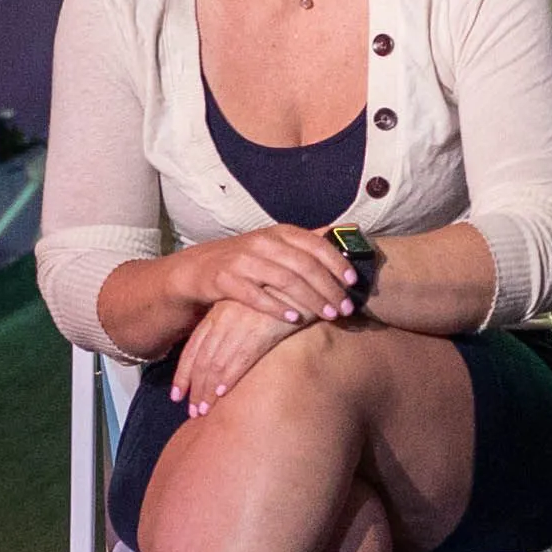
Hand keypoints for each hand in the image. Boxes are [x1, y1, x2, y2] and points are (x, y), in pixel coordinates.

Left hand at [172, 295, 303, 412]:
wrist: (304, 280)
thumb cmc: (281, 296)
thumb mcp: (251, 308)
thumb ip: (237, 326)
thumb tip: (228, 351)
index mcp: (219, 312)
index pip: (194, 347)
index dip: (184, 373)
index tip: (177, 395)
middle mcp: (224, 318)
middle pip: (200, 359)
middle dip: (193, 387)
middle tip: (191, 411)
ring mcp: (240, 324)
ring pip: (216, 363)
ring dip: (207, 390)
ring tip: (202, 412)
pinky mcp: (260, 329)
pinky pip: (239, 358)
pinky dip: (228, 378)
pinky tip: (221, 394)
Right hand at [177, 223, 354, 330]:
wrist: (198, 268)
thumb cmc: (246, 259)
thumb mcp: (276, 245)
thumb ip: (305, 242)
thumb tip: (342, 233)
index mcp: (279, 233)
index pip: (314, 243)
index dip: (336, 262)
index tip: (353, 281)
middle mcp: (262, 243)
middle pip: (303, 264)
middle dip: (328, 288)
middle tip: (345, 308)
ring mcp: (242, 260)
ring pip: (283, 279)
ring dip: (310, 299)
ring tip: (327, 315)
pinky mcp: (224, 279)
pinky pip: (253, 294)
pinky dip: (275, 306)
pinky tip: (293, 318)